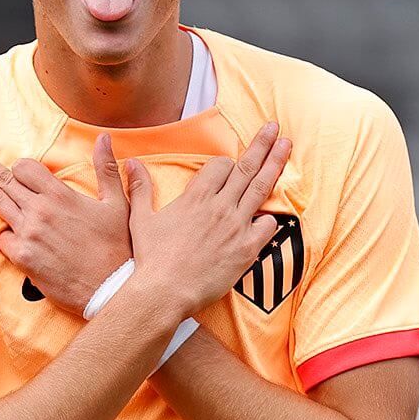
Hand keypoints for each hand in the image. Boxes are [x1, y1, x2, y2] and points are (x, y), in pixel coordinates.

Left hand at [0, 133, 131, 315]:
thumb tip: (104, 138)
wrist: (111, 289)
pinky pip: (1, 238)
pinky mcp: (22, 257)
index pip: (25, 168)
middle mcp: (40, 211)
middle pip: (2, 179)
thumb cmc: (118, 247)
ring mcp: (28, 234)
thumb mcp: (118, 204)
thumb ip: (106, 168)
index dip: (20, 168)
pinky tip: (6, 233)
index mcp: (60, 195)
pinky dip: (4, 234)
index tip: (19, 171)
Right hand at [123, 122, 290, 318]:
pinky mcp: (247, 249)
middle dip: (261, 144)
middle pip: (246, 167)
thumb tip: (132, 162)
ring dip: (275, 164)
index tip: (226, 167)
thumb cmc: (151, 258)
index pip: (220, 165)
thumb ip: (140, 188)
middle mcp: (219, 207)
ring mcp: (236, 227)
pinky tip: (271, 214)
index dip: (224, 164)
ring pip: (261, 188)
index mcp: (196, 197)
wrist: (164, 292)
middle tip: (273, 127)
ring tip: (286, 145)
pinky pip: (268, 226)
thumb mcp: (140, 219)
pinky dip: (271, 218)